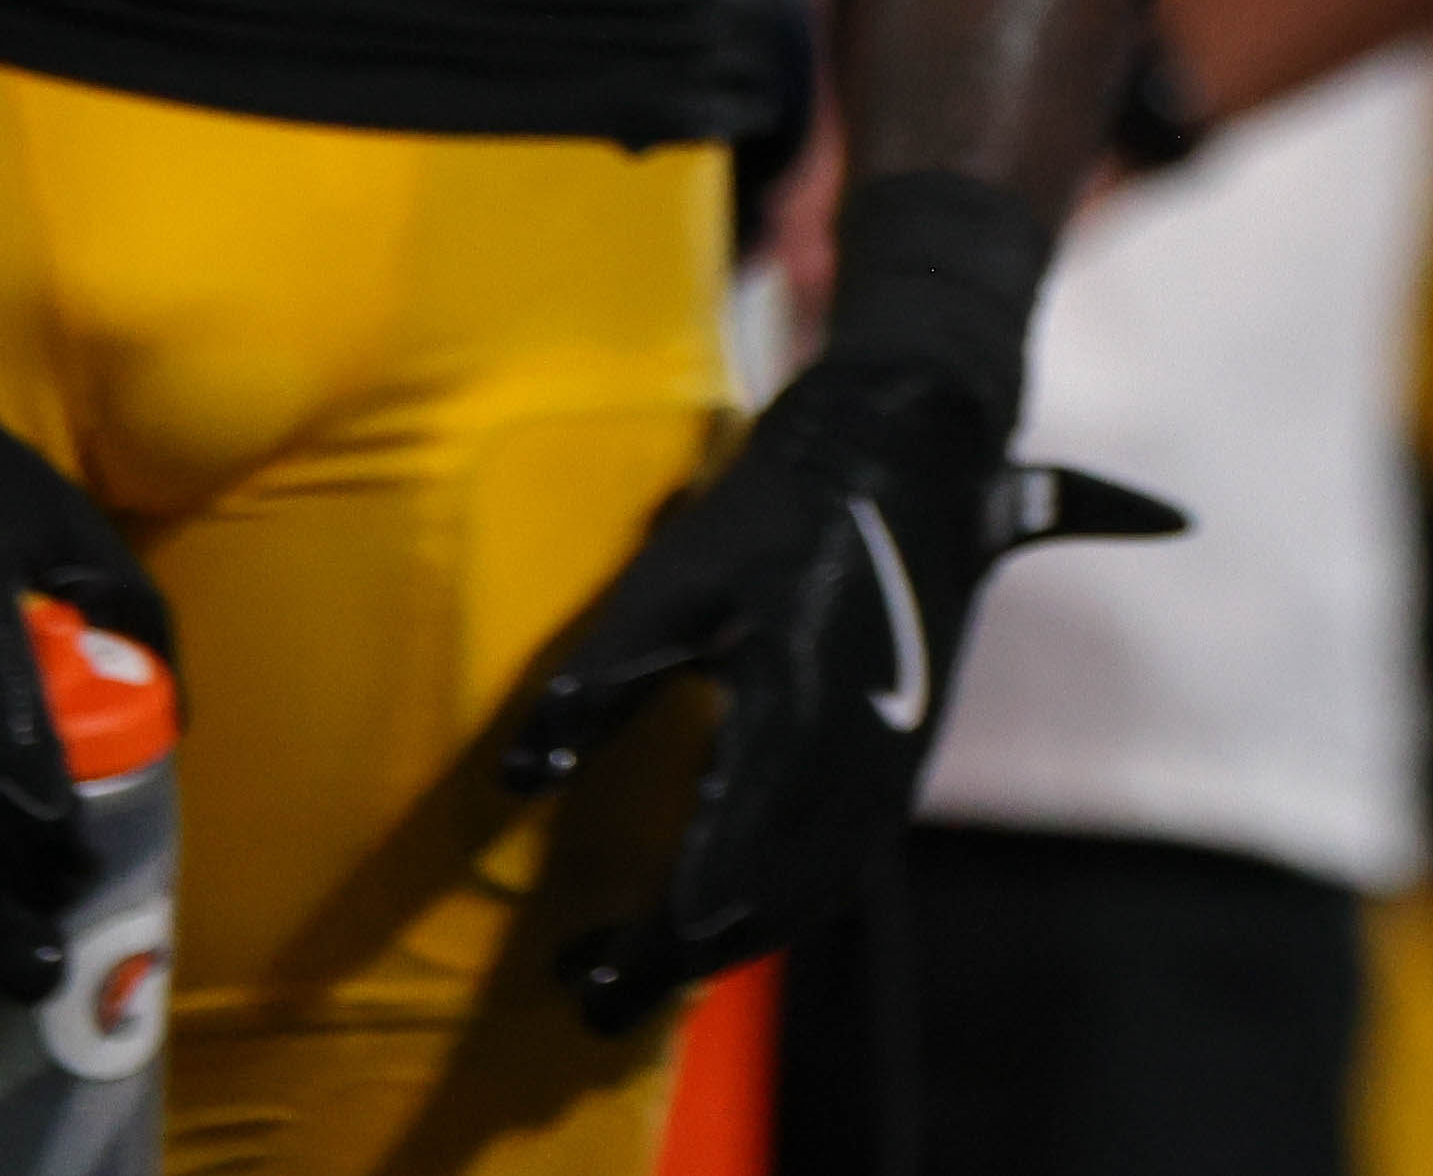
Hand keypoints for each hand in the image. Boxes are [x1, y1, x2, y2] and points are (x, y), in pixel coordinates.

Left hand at [493, 345, 1180, 1028]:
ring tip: (655, 959)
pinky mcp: (910, 748)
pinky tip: (737, 905)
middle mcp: (859, 759)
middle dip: (683, 959)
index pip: (718, 870)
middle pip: (771, 902)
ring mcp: (897, 759)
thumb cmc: (782, 500)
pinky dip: (786, 902)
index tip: (581, 976)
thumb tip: (517, 779)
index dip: (650, 940)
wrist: (916, 444)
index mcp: (798, 718)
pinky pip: (847, 858)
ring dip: (738, 938)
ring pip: (817, 889)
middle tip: (594, 989)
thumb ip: (597, 682)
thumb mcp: (672, 581)